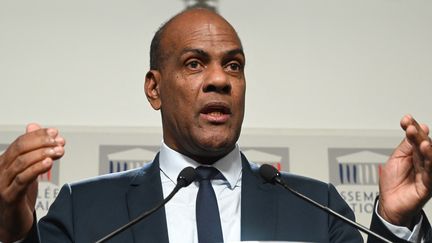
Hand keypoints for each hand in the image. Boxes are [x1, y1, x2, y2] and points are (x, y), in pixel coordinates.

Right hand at [0, 124, 64, 241]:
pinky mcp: (9, 196)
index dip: (39, 136)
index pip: (21, 142)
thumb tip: (33, 126)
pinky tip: (48, 163)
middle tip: (59, 142)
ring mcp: (2, 183)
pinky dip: (36, 169)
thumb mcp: (28, 169)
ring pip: (22, 162)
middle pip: (20, 149)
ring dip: (43, 154)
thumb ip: (32, 149)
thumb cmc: (20, 195)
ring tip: (58, 151)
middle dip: (42, 142)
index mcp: (5, 161)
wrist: (12, 222)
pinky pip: (22, 179)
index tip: (56, 133)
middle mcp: (1, 170)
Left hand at [378, 115, 431, 227]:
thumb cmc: (392, 183)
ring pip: (430, 156)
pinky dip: (429, 160)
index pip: (415, 138)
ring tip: (420, 137)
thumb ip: (405, 146)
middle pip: (423, 144)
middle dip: (417, 134)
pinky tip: (426, 150)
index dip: (411, 128)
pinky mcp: (428, 184)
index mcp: (414, 155)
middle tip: (410, 126)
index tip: (406, 119)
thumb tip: (412, 129)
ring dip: (425, 146)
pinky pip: (430, 171)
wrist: (389, 204)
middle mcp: (422, 161)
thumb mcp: (395, 159)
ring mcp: (426, 172)